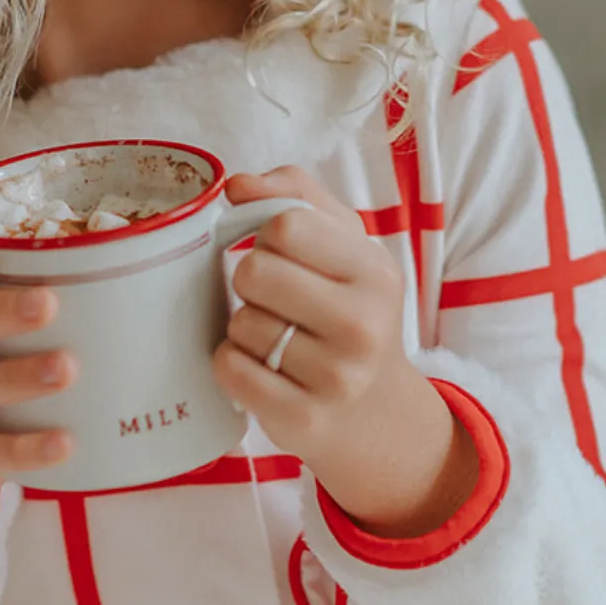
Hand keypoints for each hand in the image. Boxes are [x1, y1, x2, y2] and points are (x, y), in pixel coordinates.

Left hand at [212, 167, 475, 537]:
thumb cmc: (349, 310)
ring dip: (245, 327)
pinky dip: (232, 363)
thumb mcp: (343, 244)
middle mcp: (364, 325)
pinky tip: (261, 367)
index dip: (267, 234)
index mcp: (375, 271)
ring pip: (239, 324)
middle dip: (251, 282)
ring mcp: (336, 378)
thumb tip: (237, 184)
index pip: (287, 224)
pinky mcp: (302, 419)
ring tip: (278, 339)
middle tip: (277, 301)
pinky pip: (229, 368)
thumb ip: (294, 194)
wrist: (376, 411)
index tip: (282, 253)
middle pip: (253, 272)